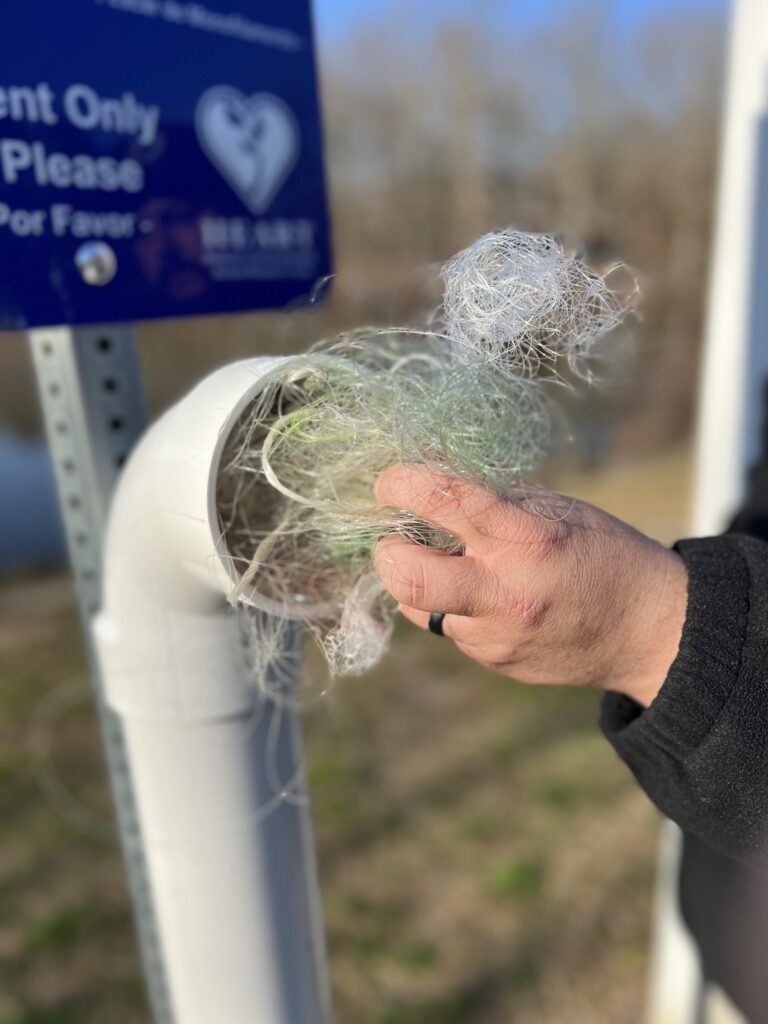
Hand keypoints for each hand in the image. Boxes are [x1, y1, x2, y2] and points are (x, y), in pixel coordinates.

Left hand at [373, 465, 687, 707]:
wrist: (648, 632)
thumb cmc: (602, 555)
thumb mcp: (559, 511)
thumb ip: (495, 502)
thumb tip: (431, 485)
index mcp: (526, 540)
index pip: (446, 503)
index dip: (404, 484)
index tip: (389, 480)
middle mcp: (504, 592)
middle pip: (405, 575)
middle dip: (387, 550)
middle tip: (397, 537)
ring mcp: (495, 635)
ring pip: (418, 605)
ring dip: (421, 580)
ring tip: (456, 566)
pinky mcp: (493, 661)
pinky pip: (447, 627)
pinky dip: (451, 606)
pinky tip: (486, 596)